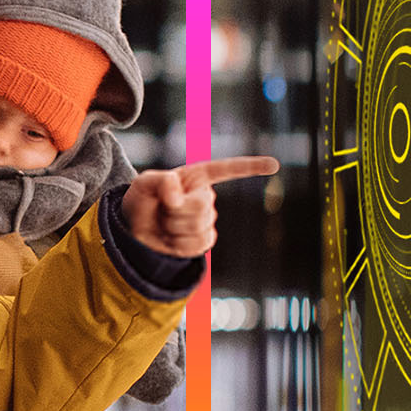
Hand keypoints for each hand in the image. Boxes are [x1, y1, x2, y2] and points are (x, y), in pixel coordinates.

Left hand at [120, 157, 277, 262]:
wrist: (136, 228)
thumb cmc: (142, 199)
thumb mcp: (143, 183)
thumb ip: (160, 182)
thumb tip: (178, 197)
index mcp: (197, 176)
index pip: (226, 170)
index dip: (250, 167)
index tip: (275, 164)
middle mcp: (206, 196)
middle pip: (201, 207)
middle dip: (174, 212)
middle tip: (161, 210)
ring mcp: (207, 219)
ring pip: (198, 227)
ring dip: (173, 228)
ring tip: (164, 223)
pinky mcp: (204, 240)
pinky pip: (199, 245)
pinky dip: (178, 245)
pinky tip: (170, 239)